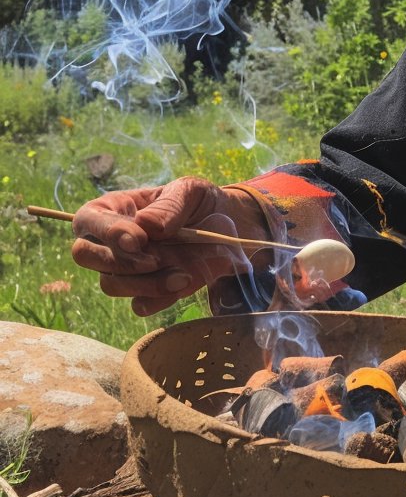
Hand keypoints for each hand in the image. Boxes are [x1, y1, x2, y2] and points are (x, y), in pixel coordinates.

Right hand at [70, 176, 267, 316]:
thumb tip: (145, 225)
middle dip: (119, 261)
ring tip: (182, 274)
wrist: (228, 225)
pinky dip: (158, 298)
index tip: (139, 240)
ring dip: (145, 282)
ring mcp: (125, 270)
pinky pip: (138, 305)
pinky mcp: (145, 292)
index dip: (108, 232)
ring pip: (111, 284)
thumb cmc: (198, 201)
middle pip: (86, 256)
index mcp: (113, 208)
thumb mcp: (189, 191)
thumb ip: (168, 205)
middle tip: (155, 260)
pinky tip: (183, 283)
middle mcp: (109, 242)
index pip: (88, 220)